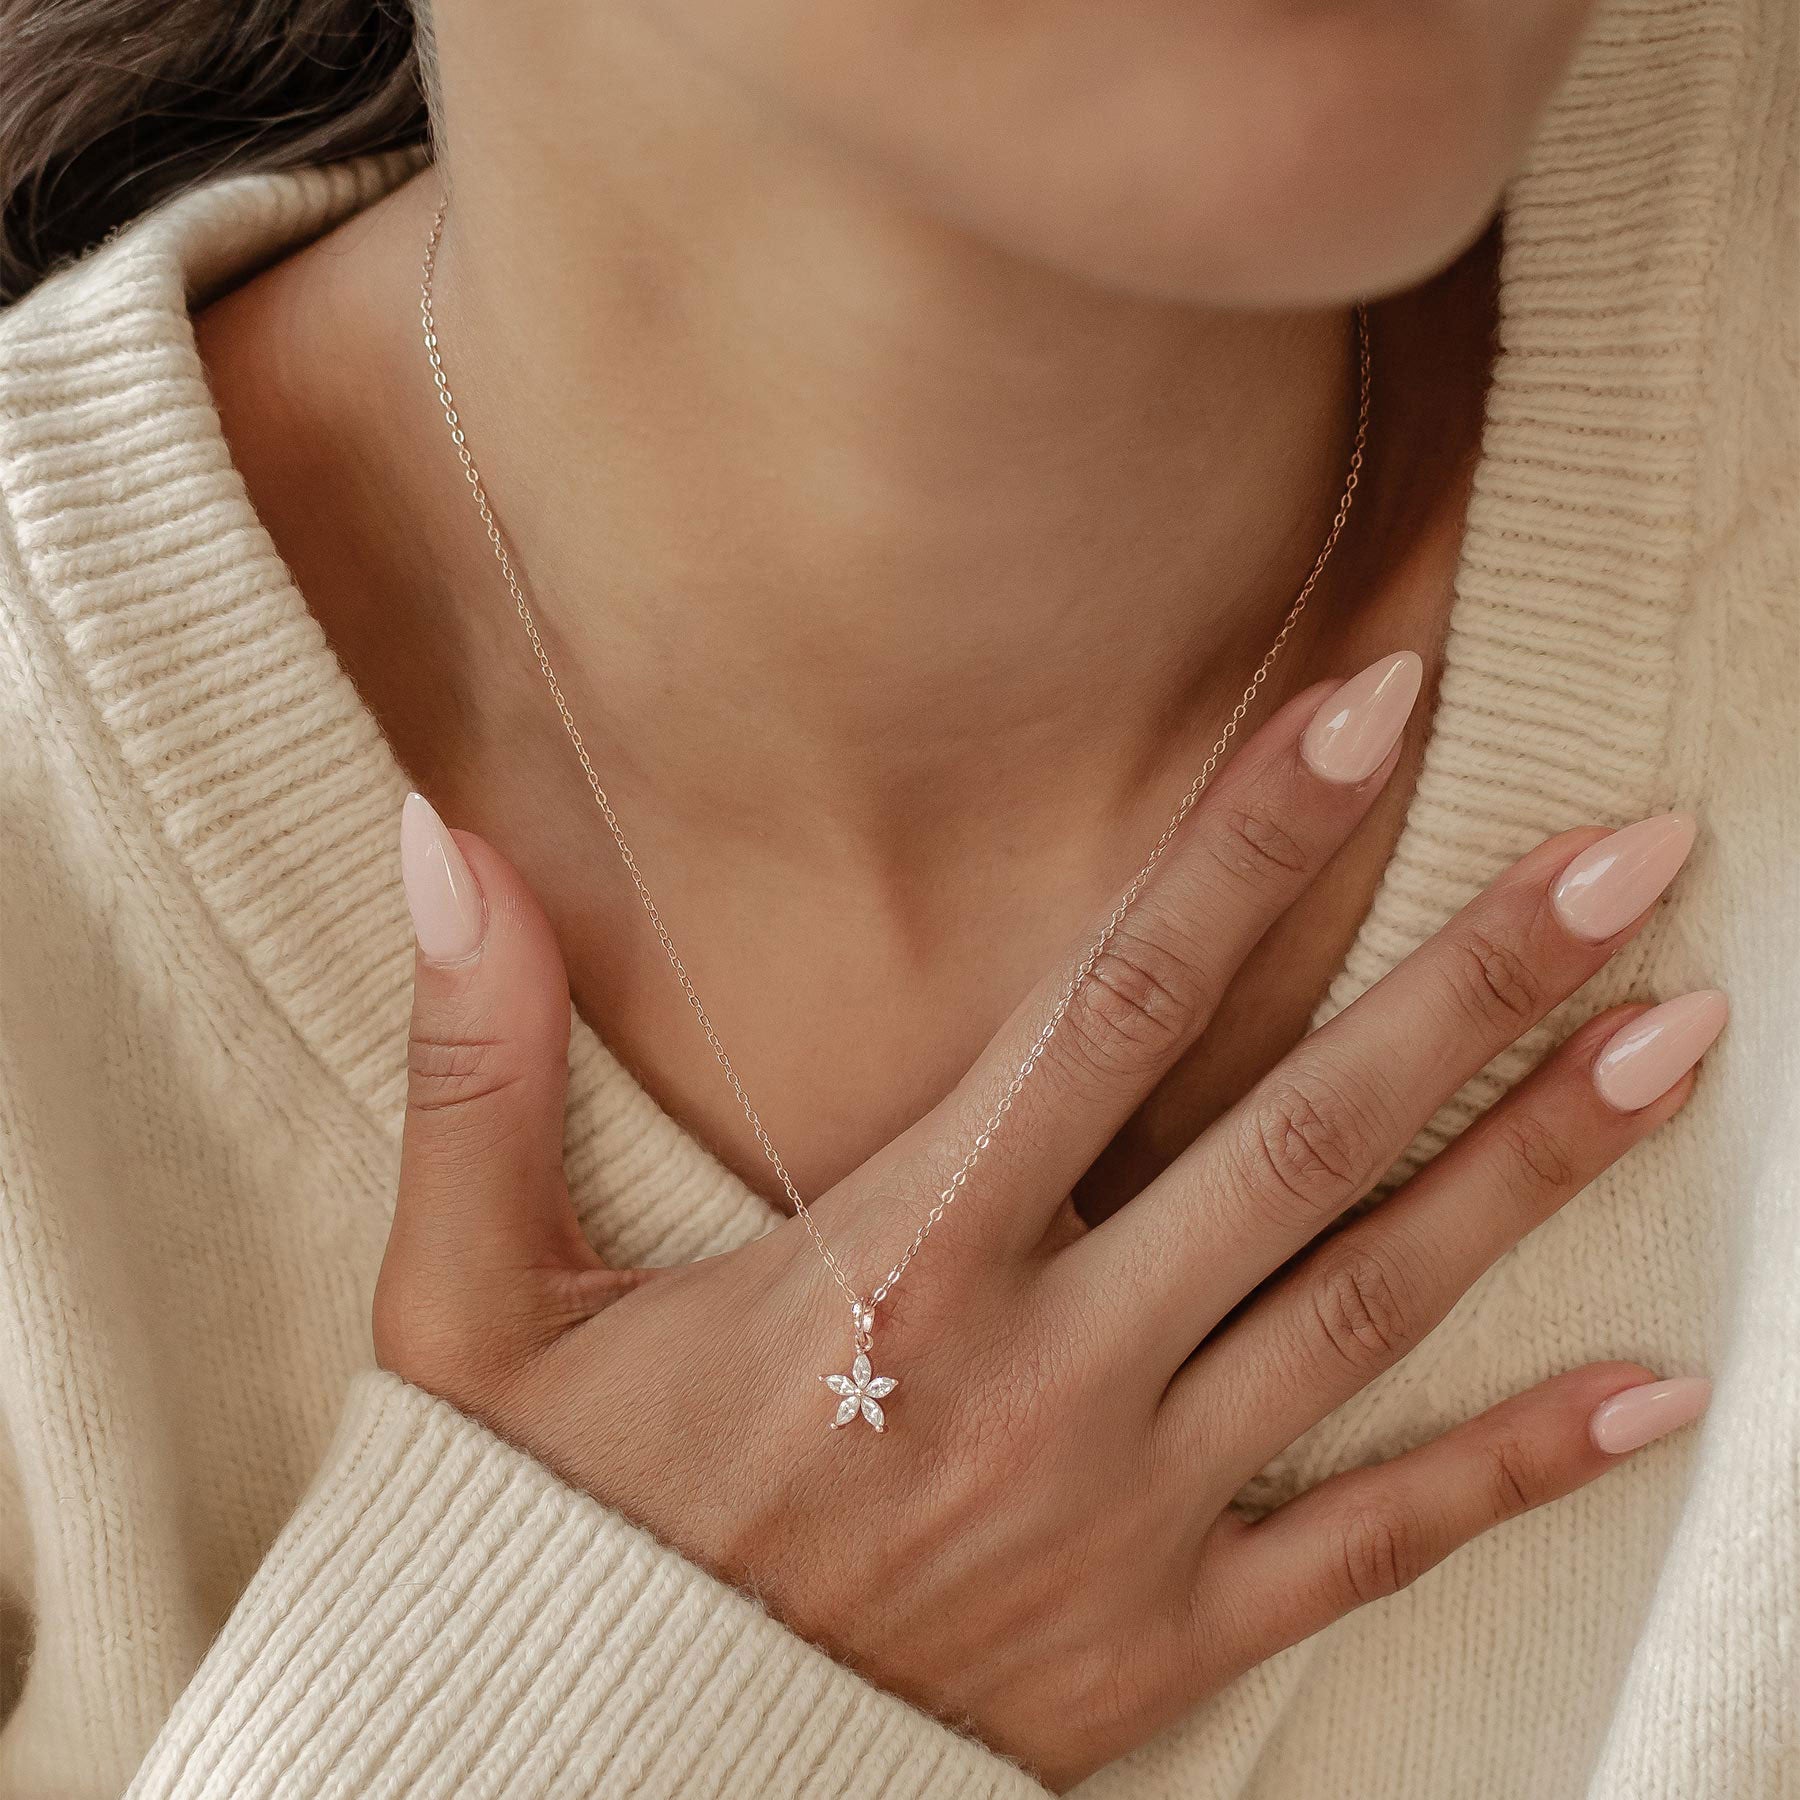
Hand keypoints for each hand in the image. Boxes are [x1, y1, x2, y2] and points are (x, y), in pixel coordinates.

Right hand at [374, 652, 1718, 1790]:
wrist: (597, 1794)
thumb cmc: (546, 1530)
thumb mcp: (472, 1307)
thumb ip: (479, 1067)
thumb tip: (437, 843)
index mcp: (895, 1259)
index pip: (1108, 1002)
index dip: (1247, 847)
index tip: (1377, 711)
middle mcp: (1044, 1363)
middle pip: (1298, 1132)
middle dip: (1476, 981)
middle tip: (1642, 863)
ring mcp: (1125, 1507)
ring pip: (1367, 1304)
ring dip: (1533, 1168)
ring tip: (1678, 1045)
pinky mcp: (1161, 1642)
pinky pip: (1368, 1541)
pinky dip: (1512, 1466)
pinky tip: (1649, 1397)